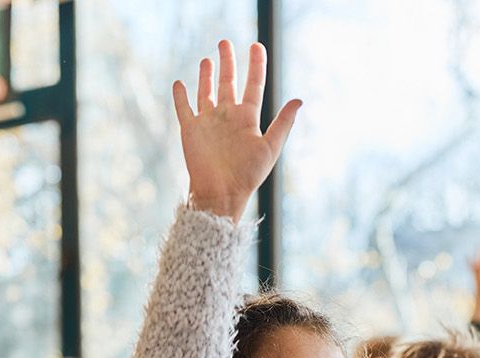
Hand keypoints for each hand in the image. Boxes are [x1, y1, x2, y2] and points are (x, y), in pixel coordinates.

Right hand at [172, 40, 300, 220]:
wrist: (220, 194)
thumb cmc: (247, 175)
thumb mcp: (270, 147)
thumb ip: (283, 123)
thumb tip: (299, 99)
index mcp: (247, 118)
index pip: (253, 84)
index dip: (256, 65)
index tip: (256, 46)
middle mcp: (227, 116)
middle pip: (228, 82)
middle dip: (227, 62)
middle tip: (225, 42)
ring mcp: (208, 122)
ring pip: (206, 92)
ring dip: (206, 76)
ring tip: (207, 59)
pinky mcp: (190, 129)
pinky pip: (184, 108)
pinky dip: (180, 95)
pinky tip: (180, 83)